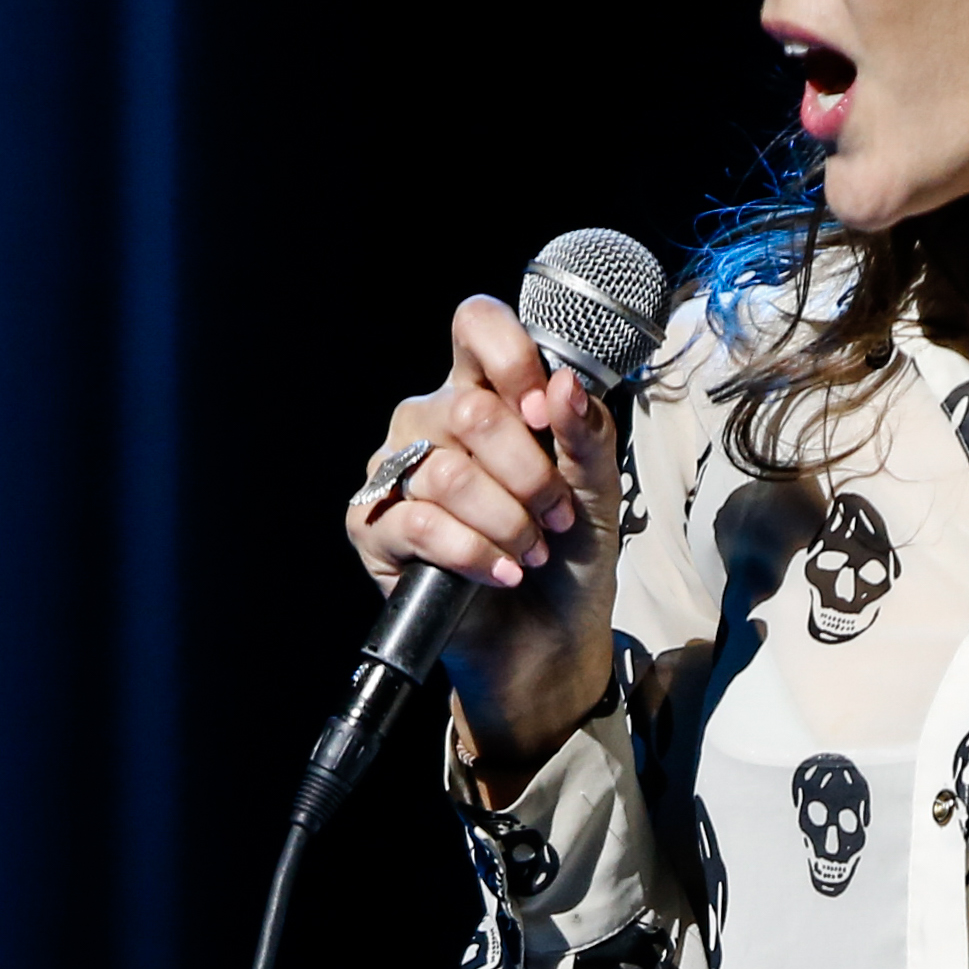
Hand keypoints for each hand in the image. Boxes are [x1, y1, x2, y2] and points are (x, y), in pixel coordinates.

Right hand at [343, 294, 622, 782]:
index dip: (513, 359)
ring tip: (531, 552)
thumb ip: (585, 433)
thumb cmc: (566, 558)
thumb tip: (564, 385)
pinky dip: (474, 553)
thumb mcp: (595, 490)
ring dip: (507, 521)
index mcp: (483, 393)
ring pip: (448, 472)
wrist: (545, 642)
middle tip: (554, 516)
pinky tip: (500, 573)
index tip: (545, 413)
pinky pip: (419, 523)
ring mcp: (396, 472)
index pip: (477, 327)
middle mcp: (431, 422)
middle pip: (472, 411)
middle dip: (530, 474)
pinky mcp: (373, 527)